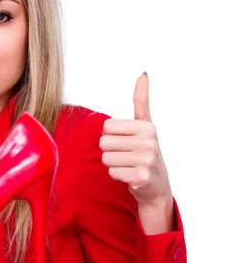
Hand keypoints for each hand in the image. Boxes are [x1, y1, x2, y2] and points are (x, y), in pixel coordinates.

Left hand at [100, 72, 174, 233]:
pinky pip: (112, 172)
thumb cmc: (146, 154)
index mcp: (147, 126)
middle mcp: (149, 141)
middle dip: (111, 152)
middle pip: (104, 143)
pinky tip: (131, 177)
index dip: (112, 137)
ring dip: (114, 165)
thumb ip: (141, 101)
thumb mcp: (145, 126)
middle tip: (127, 157)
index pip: (106, 127)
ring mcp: (147, 159)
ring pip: (106, 158)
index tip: (126, 143)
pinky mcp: (141, 176)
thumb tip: (143, 74)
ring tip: (129, 166)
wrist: (157, 188)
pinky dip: (118, 176)